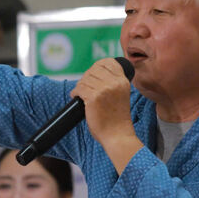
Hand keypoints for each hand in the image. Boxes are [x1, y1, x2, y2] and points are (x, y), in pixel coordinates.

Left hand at [70, 58, 141, 172]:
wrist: (117, 135)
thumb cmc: (117, 119)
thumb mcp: (121, 95)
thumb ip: (112, 83)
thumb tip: (93, 73)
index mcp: (123, 81)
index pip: (108, 62)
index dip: (98, 65)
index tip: (92, 73)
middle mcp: (115, 83)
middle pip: (94, 69)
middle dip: (86, 77)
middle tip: (84, 86)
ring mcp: (104, 89)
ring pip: (85, 79)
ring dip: (80, 86)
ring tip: (81, 94)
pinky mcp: (93, 97)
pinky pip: (79, 88)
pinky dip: (75, 93)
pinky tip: (76, 97)